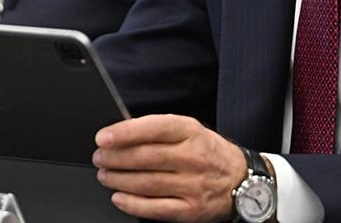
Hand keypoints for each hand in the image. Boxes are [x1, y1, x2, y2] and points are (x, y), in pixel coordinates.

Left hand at [93, 114, 246, 222]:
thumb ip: (161, 130)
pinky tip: (119, 197)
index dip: (124, 133)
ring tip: (105, 175)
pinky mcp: (191, 210)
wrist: (241, 180)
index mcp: (191, 132)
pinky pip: (155, 208)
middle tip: (99, 157)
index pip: (153, 129)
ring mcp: (192, 185)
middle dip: (115, 158)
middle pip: (145, 157)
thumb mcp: (191, 130)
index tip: (103, 137)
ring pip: (146, 183)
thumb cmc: (210, 152)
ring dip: (118, 180)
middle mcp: (193, 157)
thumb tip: (123, 132)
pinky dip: (132, 204)